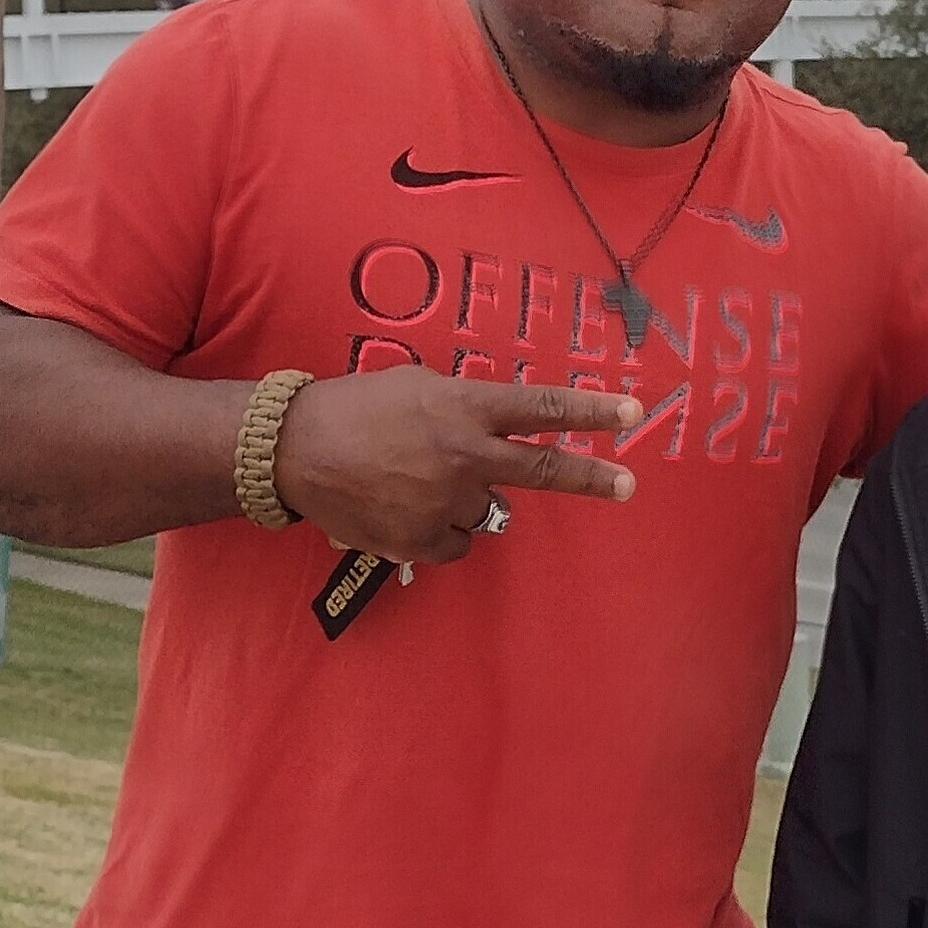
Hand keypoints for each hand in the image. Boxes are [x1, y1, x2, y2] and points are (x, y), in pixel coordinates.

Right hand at [274, 367, 641, 561]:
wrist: (295, 449)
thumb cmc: (357, 407)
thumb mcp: (418, 385)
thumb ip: (464, 405)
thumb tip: (497, 426)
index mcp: (465, 407)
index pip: (542, 408)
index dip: (591, 412)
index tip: (632, 412)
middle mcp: (465, 454)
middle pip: (542, 470)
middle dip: (591, 478)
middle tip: (628, 486)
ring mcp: (446, 501)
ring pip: (485, 510)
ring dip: (464, 499)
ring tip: (416, 481)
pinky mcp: (422, 539)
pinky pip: (456, 542)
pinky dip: (440, 530)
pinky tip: (407, 509)